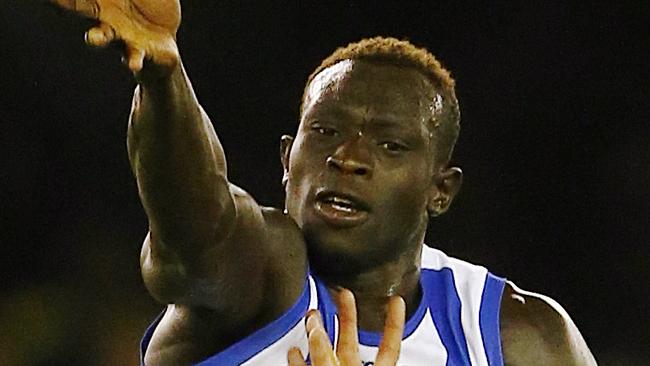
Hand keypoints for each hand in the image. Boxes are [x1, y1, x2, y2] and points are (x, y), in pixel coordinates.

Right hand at [50, 0, 180, 71]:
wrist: (163, 43)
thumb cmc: (149, 6)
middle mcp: (103, 15)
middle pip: (79, 6)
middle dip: (67, 2)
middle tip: (58, 1)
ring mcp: (118, 35)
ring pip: (101, 35)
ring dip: (96, 37)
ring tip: (94, 38)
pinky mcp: (136, 52)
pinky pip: (132, 56)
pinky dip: (132, 59)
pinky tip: (133, 61)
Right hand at [288, 289, 404, 365]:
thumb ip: (326, 356)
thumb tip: (316, 332)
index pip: (389, 344)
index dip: (394, 321)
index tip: (397, 301)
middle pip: (351, 340)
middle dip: (347, 315)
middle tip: (344, 293)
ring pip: (326, 354)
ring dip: (316, 334)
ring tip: (311, 316)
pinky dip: (299, 361)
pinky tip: (294, 351)